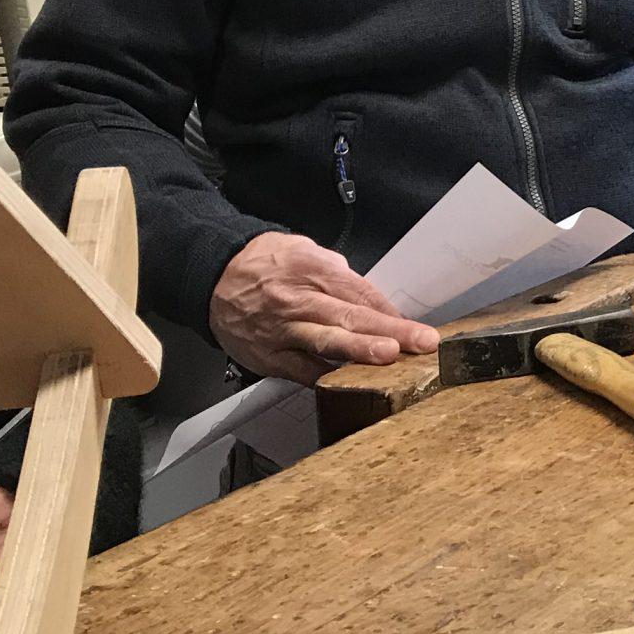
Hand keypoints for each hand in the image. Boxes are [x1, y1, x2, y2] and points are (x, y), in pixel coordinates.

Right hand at [210, 233, 437, 382]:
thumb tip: (371, 297)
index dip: (391, 312)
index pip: (361, 293)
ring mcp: (283, 331)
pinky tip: (355, 383)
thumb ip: (339, 273)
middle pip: (350, 317)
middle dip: (389, 332)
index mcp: (312, 270)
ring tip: (388, 359)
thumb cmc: (264, 263)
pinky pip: (302, 371)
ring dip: (359, 354)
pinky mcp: (269, 357)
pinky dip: (329, 378)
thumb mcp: (305, 251)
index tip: (419, 329)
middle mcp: (299, 301)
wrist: (213, 277)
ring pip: (325, 344)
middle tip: (420, 342)